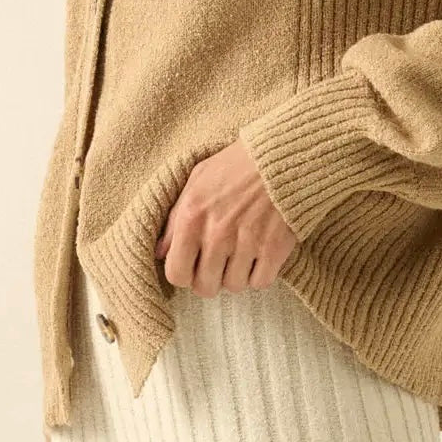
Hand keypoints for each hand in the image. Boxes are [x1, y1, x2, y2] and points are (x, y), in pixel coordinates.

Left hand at [154, 136, 299, 295]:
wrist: (281, 154)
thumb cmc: (236, 165)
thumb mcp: (198, 180)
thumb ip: (175, 217)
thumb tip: (160, 252)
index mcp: (192, 216)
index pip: (176, 274)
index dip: (184, 274)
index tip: (193, 266)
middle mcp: (216, 233)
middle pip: (205, 286)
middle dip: (210, 277)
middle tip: (219, 260)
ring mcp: (246, 242)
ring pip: (233, 286)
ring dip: (236, 274)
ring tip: (241, 252)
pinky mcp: (273, 248)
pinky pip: (260, 282)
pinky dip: (260, 274)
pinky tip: (260, 254)